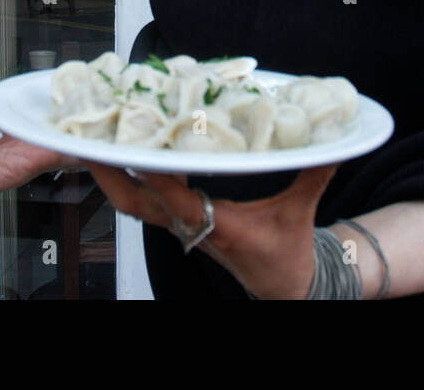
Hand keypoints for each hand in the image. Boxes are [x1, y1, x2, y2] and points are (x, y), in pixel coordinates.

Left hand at [83, 162, 338, 299]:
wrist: (282, 287)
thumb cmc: (286, 251)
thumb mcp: (301, 211)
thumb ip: (314, 173)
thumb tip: (335, 142)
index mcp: (218, 226)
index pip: (178, 198)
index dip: (156, 173)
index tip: (137, 146)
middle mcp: (191, 227)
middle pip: (135, 203)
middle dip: (109, 175)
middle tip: (88, 141)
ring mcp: (182, 226)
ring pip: (135, 203)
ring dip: (115, 173)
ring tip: (97, 137)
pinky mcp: (182, 223)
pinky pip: (148, 200)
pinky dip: (135, 175)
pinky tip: (129, 148)